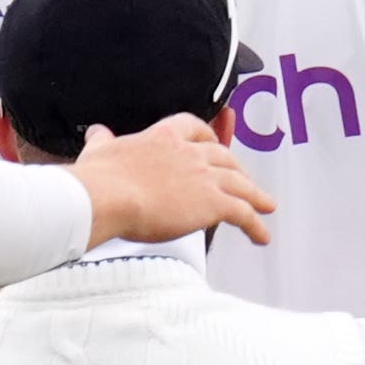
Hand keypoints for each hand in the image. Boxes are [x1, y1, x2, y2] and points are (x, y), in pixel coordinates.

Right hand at [72, 115, 276, 247]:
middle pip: (224, 157)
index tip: (214, 141)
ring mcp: (204, 178)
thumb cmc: (98, 178)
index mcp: (163, 137)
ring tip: (267, 206)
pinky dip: (256, 225)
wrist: (107, 197)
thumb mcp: (99, 151)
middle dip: (238, 168)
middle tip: (244, 180)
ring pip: (241, 184)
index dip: (209, 135)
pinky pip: (243, 214)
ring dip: (256, 196)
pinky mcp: (213, 204)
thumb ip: (102, 142)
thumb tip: (97, 133)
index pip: (194, 128)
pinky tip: (261, 236)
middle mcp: (189, 153)